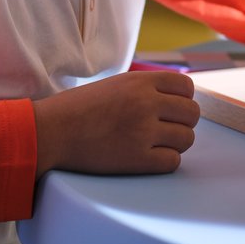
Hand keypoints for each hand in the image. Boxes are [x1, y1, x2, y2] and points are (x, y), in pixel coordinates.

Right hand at [33, 71, 199, 176]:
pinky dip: (166, 162)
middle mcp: (146, 102)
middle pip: (192, 114)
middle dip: (183, 123)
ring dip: (176, 143)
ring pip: (187, 138)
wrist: (52, 131)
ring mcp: (143, 131)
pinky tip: (150, 158)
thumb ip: (146, 88)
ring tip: (157, 144)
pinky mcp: (137, 158)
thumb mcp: (117, 85)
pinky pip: (172, 161)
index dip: (184, 100)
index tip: (173, 110)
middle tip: (166, 130)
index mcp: (141, 81)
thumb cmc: (81, 108)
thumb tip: (177, 98)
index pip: (187, 87)